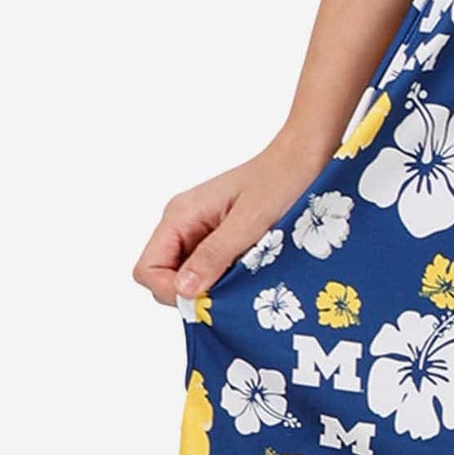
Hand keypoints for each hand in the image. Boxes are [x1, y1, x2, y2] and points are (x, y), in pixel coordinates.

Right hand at [133, 131, 334, 307]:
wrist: (305, 157)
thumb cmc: (281, 179)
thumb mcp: (250, 220)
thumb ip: (215, 254)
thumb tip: (182, 290)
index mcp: (180, 215)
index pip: (147, 269)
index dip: (169, 291)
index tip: (207, 297)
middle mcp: (183, 223)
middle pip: (165, 277)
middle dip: (193, 291)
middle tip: (231, 289)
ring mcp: (200, 231)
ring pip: (188, 277)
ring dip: (212, 285)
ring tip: (244, 277)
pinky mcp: (219, 237)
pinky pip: (209, 268)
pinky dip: (225, 277)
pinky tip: (250, 271)